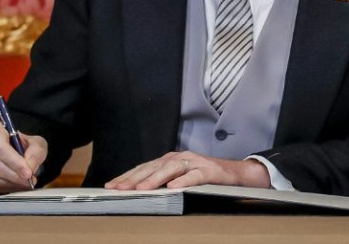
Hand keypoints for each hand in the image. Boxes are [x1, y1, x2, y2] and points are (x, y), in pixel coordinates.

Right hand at [0, 121, 46, 193]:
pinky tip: (11, 186)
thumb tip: (29, 167)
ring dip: (6, 184)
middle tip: (27, 181)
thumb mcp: (35, 143)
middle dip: (12, 176)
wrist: (9, 150)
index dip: (14, 162)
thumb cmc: (21, 145)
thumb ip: (36, 153)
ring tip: (21, 184)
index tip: (27, 173)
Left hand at [104, 151, 270, 190]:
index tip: (112, 185)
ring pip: (171, 169)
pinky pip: (194, 176)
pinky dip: (183, 181)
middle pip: (153, 166)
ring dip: (155, 179)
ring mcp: (194, 162)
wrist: (236, 173)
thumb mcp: (181, 177)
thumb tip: (138, 190)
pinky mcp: (209, 171)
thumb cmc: (205, 176)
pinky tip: (173, 188)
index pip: (145, 167)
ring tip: (141, 188)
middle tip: (120, 188)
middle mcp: (180, 157)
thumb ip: (163, 180)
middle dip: (135, 177)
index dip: (128, 175)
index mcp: (170, 159)